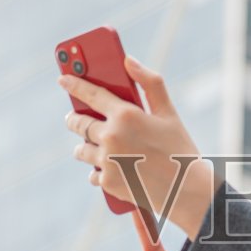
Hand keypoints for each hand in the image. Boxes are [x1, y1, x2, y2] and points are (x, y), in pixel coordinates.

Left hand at [60, 55, 212, 234]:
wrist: (187, 191)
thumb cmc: (180, 148)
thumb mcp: (169, 113)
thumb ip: (150, 83)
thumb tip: (129, 60)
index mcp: (126, 115)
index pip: (91, 94)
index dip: (74, 84)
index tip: (63, 80)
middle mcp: (111, 136)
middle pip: (78, 123)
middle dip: (75, 120)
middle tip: (76, 119)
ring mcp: (107, 160)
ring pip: (81, 150)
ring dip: (85, 147)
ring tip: (96, 147)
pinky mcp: (107, 181)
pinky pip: (92, 173)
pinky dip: (99, 171)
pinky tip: (112, 169)